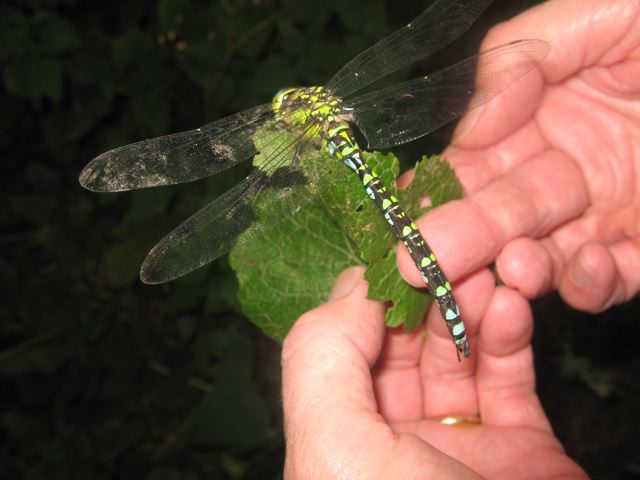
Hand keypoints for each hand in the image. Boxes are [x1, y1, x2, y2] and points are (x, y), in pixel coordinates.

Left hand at [282, 268, 586, 478]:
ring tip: (490, 269)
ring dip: (472, 302)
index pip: (344, 340)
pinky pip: (510, 375)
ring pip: (458, 348)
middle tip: (453, 247)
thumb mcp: (332, 450)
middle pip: (403, 339)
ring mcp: (457, 441)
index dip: (369, 291)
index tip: (399, 245)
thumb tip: (351, 288)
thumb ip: (321, 357)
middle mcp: (391, 436)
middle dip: (426, 288)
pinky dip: (511, 334)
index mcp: (335, 435)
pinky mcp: (520, 448)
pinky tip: (512, 306)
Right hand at [398, 0, 639, 311]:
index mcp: (531, 125)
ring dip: (519, 271)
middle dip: (455, 244)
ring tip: (513, 266)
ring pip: (542, 260)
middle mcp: (556, 176)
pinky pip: (611, 280)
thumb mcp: (595, 17)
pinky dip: (593, 284)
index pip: (466, 166)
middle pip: (494, 218)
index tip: (402, 214)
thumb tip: (472, 125)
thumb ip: (518, 58)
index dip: (432, 191)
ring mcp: (600, 217)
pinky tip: (589, 264)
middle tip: (416, 265)